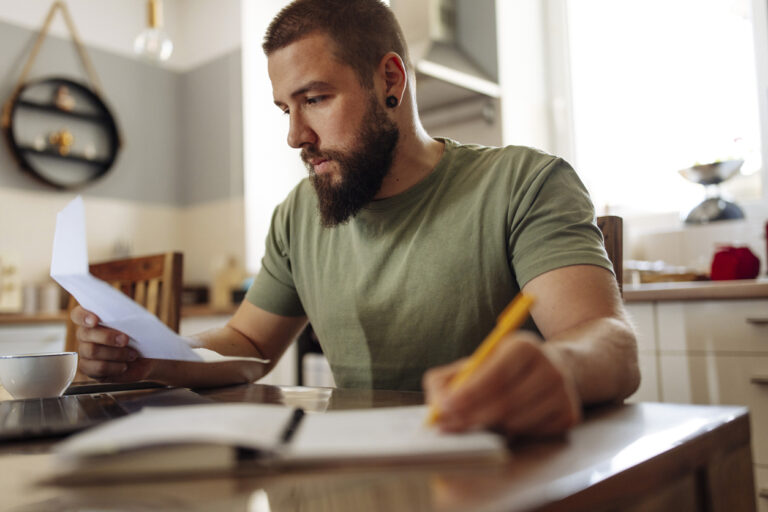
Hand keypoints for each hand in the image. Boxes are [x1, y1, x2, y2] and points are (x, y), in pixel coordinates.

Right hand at [71, 306, 154, 381]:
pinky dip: (113, 367)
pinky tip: (124, 366)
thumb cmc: (141, 336)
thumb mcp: (137, 323)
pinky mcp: (90, 369)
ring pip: (91, 351)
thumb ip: (126, 315)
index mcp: (93, 319)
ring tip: (132, 355)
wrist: (149, 358)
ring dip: (115, 353)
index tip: (95, 320)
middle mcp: (85, 335)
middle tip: (126, 340)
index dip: (83, 316)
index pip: (78, 314)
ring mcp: (85, 352)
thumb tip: (124, 305)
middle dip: (108, 337)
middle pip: (85, 334)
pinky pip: (96, 368)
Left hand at [423, 331, 580, 436]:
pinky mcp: (570, 414)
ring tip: (480, 420)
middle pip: (506, 402)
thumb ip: (447, 380)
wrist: (546, 370)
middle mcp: (550, 367)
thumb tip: (438, 405)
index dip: (469, 394)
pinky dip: (513, 433)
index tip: (445, 408)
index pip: (495, 375)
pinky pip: (533, 433)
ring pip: (518, 422)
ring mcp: (564, 392)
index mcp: (524, 346)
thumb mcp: (473, 364)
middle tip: (450, 426)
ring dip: (492, 427)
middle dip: (472, 417)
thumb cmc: (500, 369)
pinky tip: (507, 422)